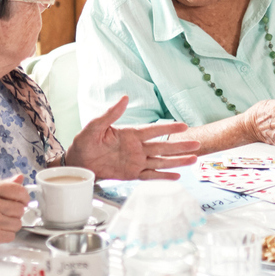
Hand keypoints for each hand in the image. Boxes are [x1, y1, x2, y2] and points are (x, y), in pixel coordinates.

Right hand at [0, 178, 28, 253]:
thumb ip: (2, 184)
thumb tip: (20, 178)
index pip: (19, 190)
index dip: (24, 197)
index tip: (23, 201)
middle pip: (20, 208)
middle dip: (15, 213)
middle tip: (5, 214)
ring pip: (17, 223)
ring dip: (10, 225)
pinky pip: (11, 235)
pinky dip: (5, 235)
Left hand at [68, 94, 199, 180]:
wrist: (77, 162)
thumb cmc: (84, 142)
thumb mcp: (95, 126)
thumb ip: (111, 114)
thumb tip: (124, 98)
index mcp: (130, 134)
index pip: (153, 130)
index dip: (169, 128)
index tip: (184, 126)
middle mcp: (137, 147)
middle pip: (163, 146)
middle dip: (180, 146)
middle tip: (197, 144)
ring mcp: (136, 161)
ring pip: (160, 161)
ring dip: (177, 161)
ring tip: (193, 160)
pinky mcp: (132, 174)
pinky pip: (150, 175)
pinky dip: (163, 176)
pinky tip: (176, 176)